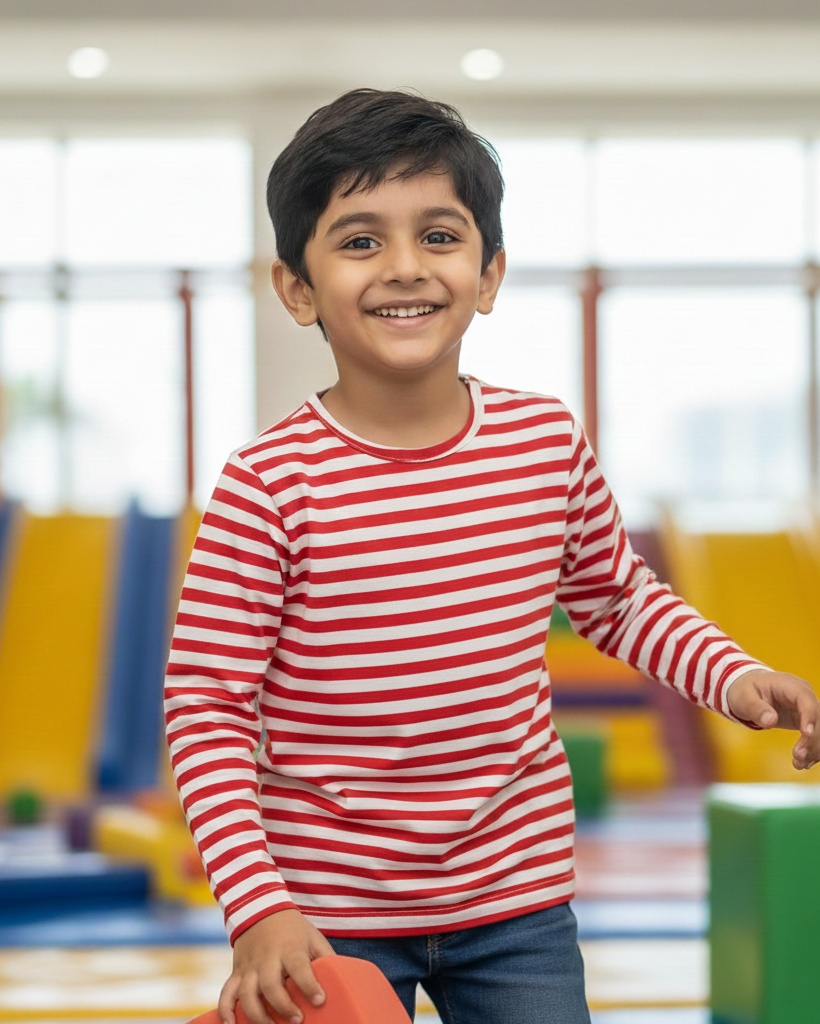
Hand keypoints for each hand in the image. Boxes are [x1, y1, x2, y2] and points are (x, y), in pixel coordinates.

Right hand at [218, 908, 335, 1023]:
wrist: (260, 909)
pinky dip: (226, 1010)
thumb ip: (326, 958)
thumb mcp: (312, 937)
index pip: (299, 967)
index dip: (309, 985)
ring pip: (247, 993)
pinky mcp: (236, 972)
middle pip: (271, 985)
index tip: (320, 1000)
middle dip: (283, 1006)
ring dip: (257, 1015)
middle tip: (298, 1020)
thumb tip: (343, 983)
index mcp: (290, 949)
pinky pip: (227, 992)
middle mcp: (268, 958)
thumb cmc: (293, 929)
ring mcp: (249, 966)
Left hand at [726, 668, 819, 770]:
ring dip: (813, 748)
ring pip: (819, 730)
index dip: (809, 717)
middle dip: (811, 739)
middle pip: (818, 718)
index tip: (806, 734)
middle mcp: (804, 696)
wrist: (749, 690)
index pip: (806, 700)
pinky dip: (812, 750)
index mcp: (790, 685)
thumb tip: (770, 720)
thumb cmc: (746, 690)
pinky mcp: (806, 721)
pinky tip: (803, 763)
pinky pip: (815, 736)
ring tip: (799, 764)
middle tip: (798, 756)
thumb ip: (756, 708)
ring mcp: (807, 709)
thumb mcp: (744, 697)